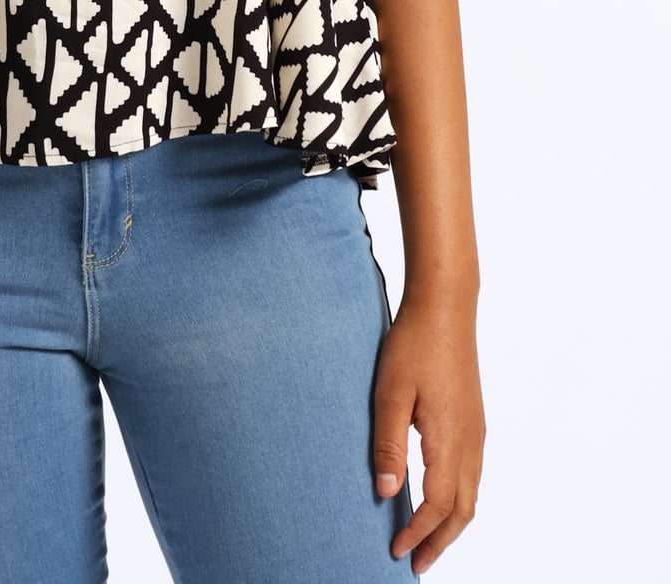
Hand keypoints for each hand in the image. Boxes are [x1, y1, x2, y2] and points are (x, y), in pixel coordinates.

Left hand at [372, 294, 485, 574]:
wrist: (446, 306)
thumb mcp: (390, 393)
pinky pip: (472, 474)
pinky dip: (458, 500)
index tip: (396, 551)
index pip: (438, 504)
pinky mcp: (474, 419)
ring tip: (428, 540)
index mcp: (450, 438)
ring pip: (472, 494)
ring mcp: (477, 430)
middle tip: (417, 564)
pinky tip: (440, 498)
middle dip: (441, 542)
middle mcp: (471, 441)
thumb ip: (389, 444)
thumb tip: (388, 494)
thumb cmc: (414, 344)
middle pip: (463, 510)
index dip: (418, 532)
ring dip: (451, 524)